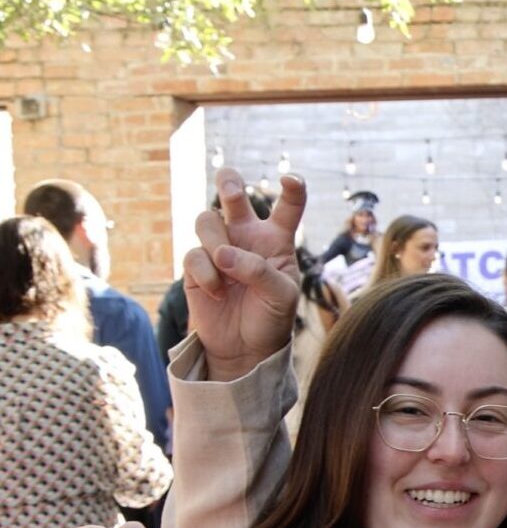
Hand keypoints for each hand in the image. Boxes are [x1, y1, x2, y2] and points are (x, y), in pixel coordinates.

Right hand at [183, 169, 305, 381]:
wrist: (245, 347)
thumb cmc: (271, 318)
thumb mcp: (281, 296)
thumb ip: (259, 271)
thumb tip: (223, 254)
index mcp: (277, 240)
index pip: (288, 207)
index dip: (292, 189)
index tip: (290, 179)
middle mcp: (247, 237)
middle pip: (232, 193)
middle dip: (229, 182)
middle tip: (232, 191)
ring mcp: (219, 247)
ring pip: (207, 220)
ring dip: (216, 241)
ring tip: (226, 269)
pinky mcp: (196, 265)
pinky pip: (194, 254)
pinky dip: (206, 272)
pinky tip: (217, 292)